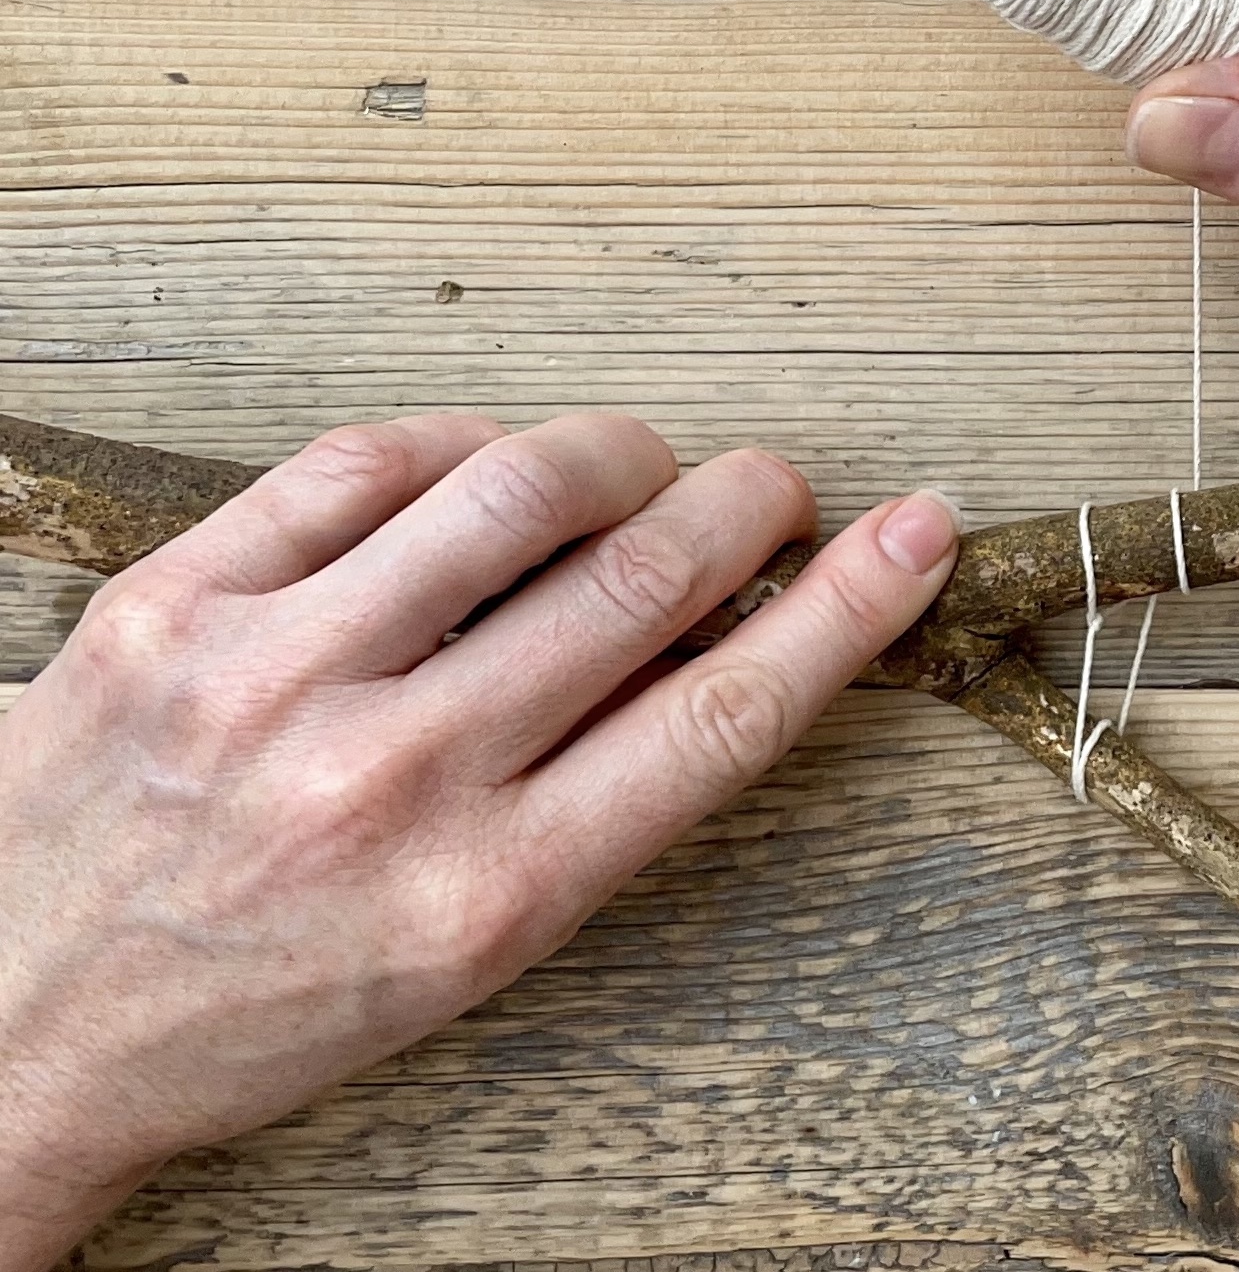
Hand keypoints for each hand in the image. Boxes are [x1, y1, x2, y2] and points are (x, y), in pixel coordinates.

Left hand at [0, 413, 959, 1264]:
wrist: (6, 1031)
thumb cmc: (248, 1006)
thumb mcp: (462, 956)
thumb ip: (589, 803)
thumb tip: (710, 644)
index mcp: (489, 896)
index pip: (723, 717)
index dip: (846, 610)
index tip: (914, 537)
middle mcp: (393, 782)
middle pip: (641, 582)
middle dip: (748, 506)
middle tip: (775, 488)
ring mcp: (274, 678)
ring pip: (518, 492)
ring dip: (623, 454)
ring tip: (643, 465)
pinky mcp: (172, 604)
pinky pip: (360, 464)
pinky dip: (463, 442)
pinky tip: (491, 462)